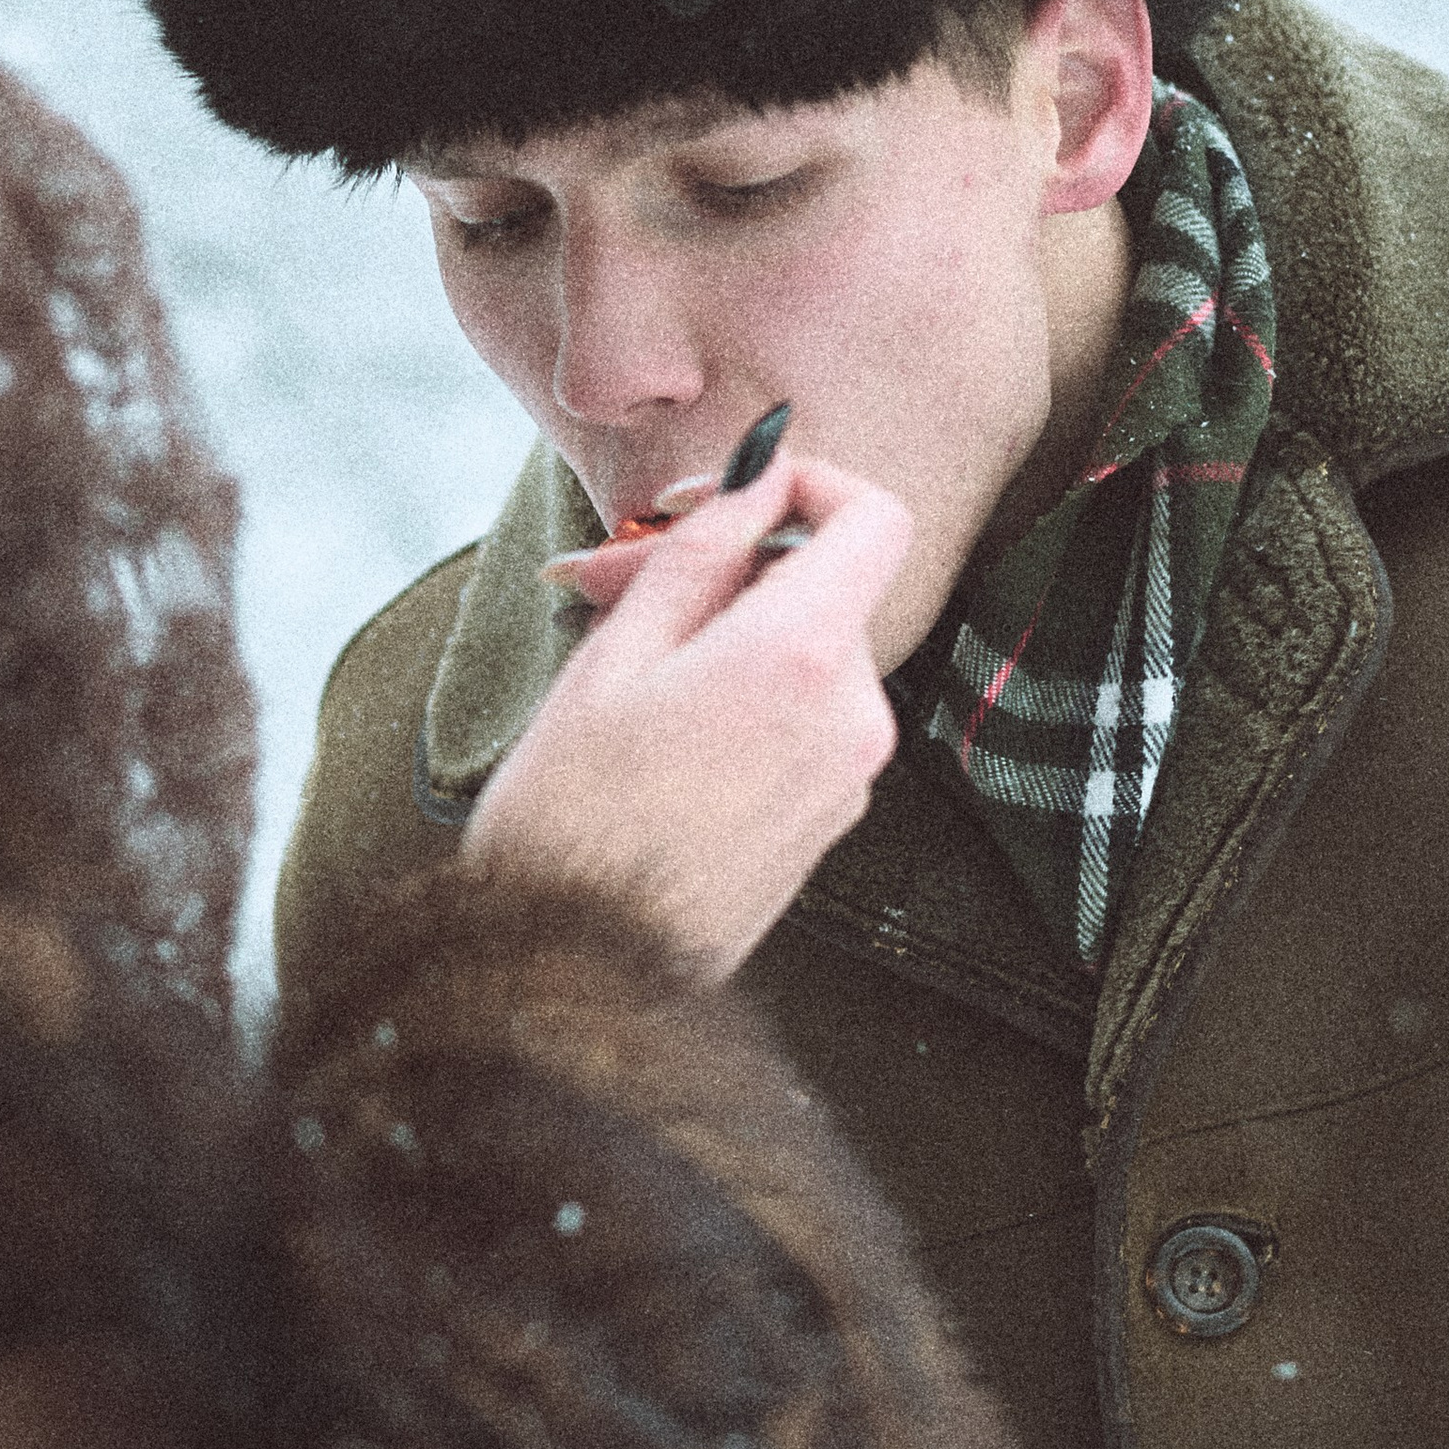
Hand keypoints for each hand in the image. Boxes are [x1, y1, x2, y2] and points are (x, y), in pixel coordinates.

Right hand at [463, 446, 912, 981]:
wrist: (577, 966)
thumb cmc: (573, 813)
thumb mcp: (617, 652)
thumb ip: (700, 551)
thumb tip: (756, 482)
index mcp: (801, 657)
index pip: (875, 520)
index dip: (814, 482)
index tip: (741, 492)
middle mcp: (852, 715)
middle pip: (829, 588)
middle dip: (736, 568)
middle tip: (621, 577)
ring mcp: (851, 775)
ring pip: (811, 653)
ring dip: (735, 634)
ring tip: (625, 662)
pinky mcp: (832, 818)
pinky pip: (806, 718)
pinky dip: (748, 695)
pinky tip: (661, 727)